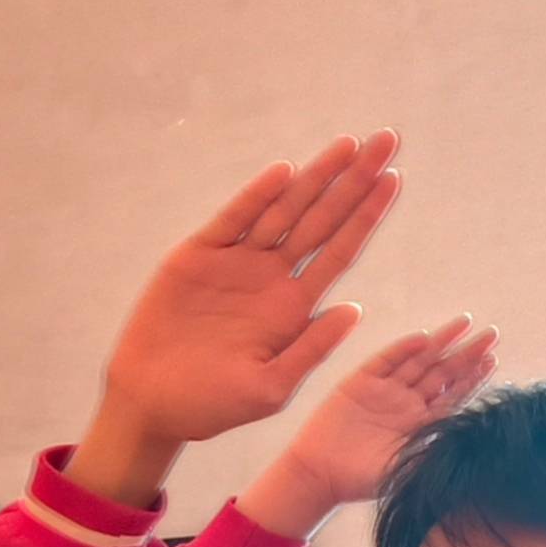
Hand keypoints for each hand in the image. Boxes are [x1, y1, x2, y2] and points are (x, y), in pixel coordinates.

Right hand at [76, 133, 403, 505]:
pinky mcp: (197, 257)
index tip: (395, 180)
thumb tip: (352, 309)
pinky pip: (233, 220)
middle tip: (386, 140)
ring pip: (284, 211)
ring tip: (348, 144)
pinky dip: (257, 197)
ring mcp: (235, 264)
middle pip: (322, 219)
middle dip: (353, 180)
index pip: (339, 251)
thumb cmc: (211, 405)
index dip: (367, 216)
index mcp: (292, 307)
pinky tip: (285, 173)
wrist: (150, 404)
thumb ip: (310, 350)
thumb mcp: (271, 389)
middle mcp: (270, 278)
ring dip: (316, 177)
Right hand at [240, 319, 498, 539]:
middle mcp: (406, 403)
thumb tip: (474, 439)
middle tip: (491, 334)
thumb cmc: (363, 479)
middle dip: (466, 354)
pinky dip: (402, 350)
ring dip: (441, 343)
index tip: (493, 360)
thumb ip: (437, 449)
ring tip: (465, 323)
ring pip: (418, 361)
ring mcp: (383, 391)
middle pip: (442, 373)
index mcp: (421, 424)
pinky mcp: (358, 384)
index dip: (473, 377)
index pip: (454, 396)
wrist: (318, 476)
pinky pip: (385, 361)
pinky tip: (422, 339)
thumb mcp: (408, 469)